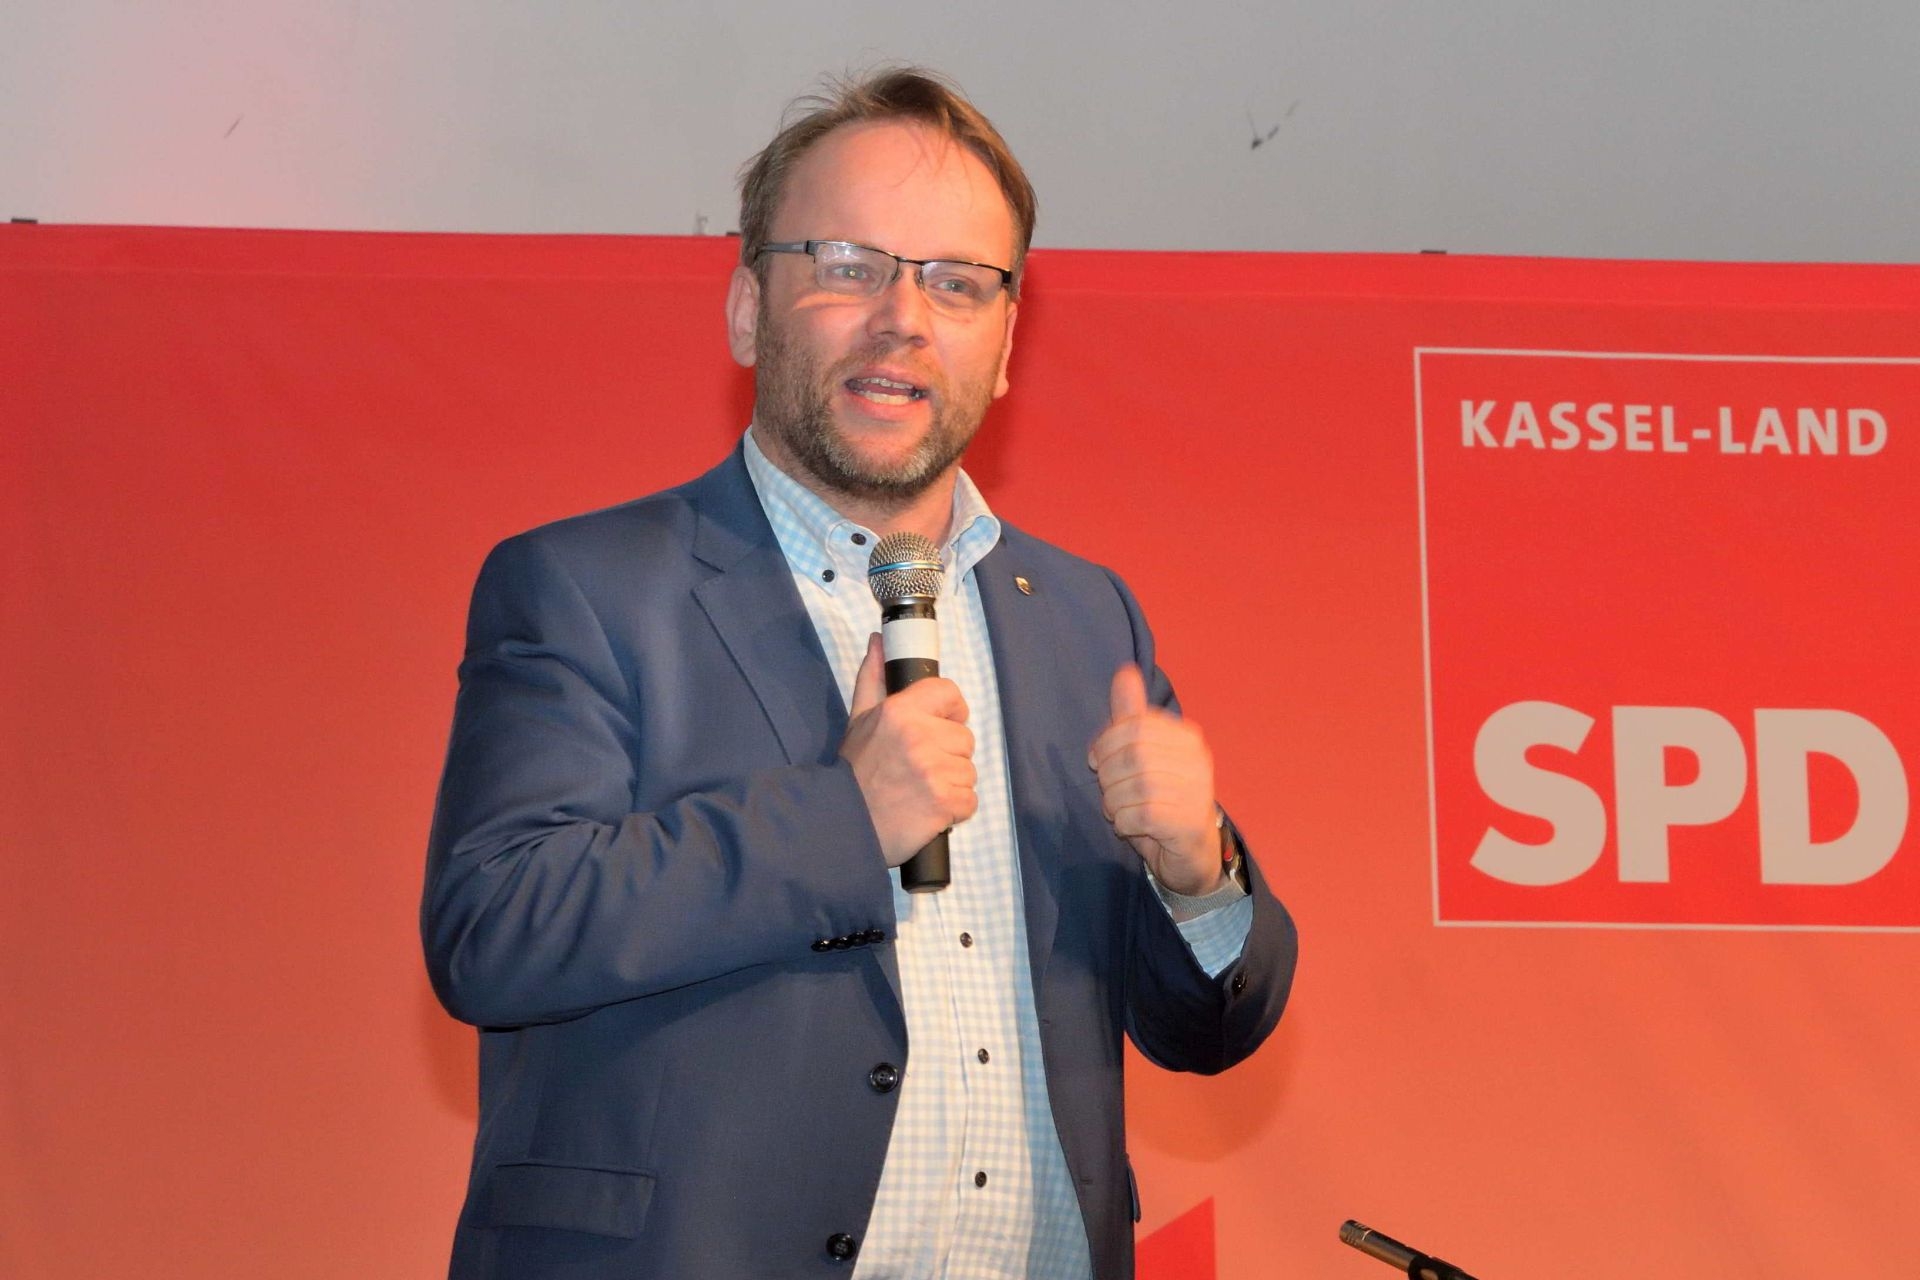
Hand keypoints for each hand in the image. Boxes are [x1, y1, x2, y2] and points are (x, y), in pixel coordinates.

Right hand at [840, 633, 976, 866]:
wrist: (844, 823)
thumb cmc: (854, 772)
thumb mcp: (859, 720)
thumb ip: (873, 679)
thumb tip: (878, 641)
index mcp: (901, 711)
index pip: (950, 694)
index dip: (949, 711)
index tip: (938, 727)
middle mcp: (920, 736)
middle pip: (964, 737)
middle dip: (948, 754)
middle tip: (919, 769)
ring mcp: (934, 771)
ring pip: (969, 770)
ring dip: (951, 783)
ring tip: (922, 790)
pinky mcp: (945, 803)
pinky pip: (970, 800)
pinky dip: (955, 810)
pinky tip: (930, 810)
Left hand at [1088, 664, 1221, 895]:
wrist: (1190, 854)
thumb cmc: (1161, 800)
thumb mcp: (1142, 754)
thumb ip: (1132, 715)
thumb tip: (1125, 672)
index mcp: (1186, 737)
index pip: (1133, 726)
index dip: (1104, 743)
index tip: (1095, 761)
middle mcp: (1197, 761)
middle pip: (1132, 755)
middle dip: (1107, 775)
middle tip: (1108, 791)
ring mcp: (1197, 793)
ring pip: (1135, 786)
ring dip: (1113, 802)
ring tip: (1118, 810)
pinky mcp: (1188, 824)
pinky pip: (1141, 815)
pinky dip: (1123, 822)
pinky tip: (1127, 825)